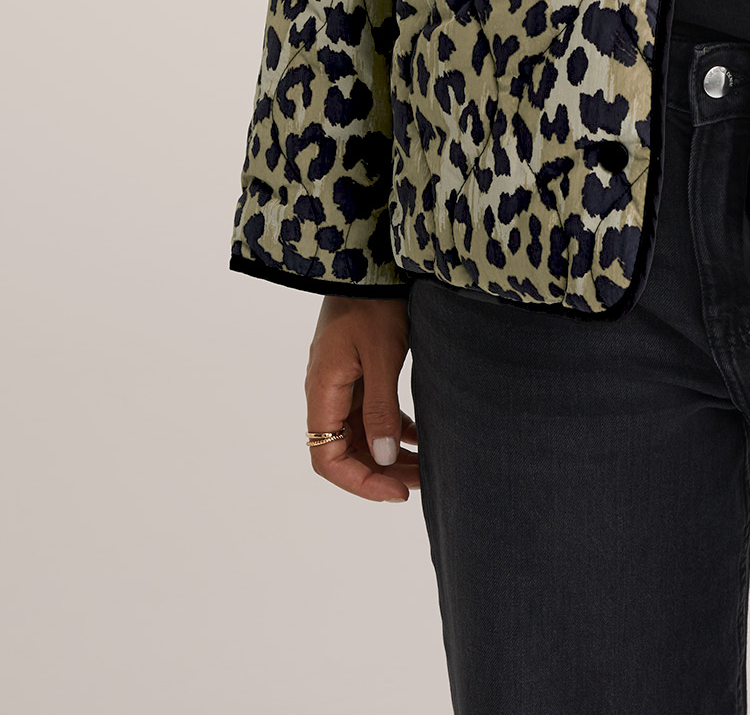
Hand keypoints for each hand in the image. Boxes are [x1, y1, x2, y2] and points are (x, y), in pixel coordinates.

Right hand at [304, 295, 420, 502]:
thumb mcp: (381, 355)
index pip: (327, 459)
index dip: (360, 483)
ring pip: (360, 435)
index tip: (397, 491)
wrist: (368, 260)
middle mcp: (326, 393)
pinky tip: (419, 436)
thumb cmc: (373, 303)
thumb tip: (383, 458)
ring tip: (426, 467)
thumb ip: (380, 408)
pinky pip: (370, 413)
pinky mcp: (357, 372)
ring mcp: (341, 384)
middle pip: (345, 452)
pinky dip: (393, 428)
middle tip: (420, 483)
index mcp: (322, 392)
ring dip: (388, 454)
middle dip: (381, 472)